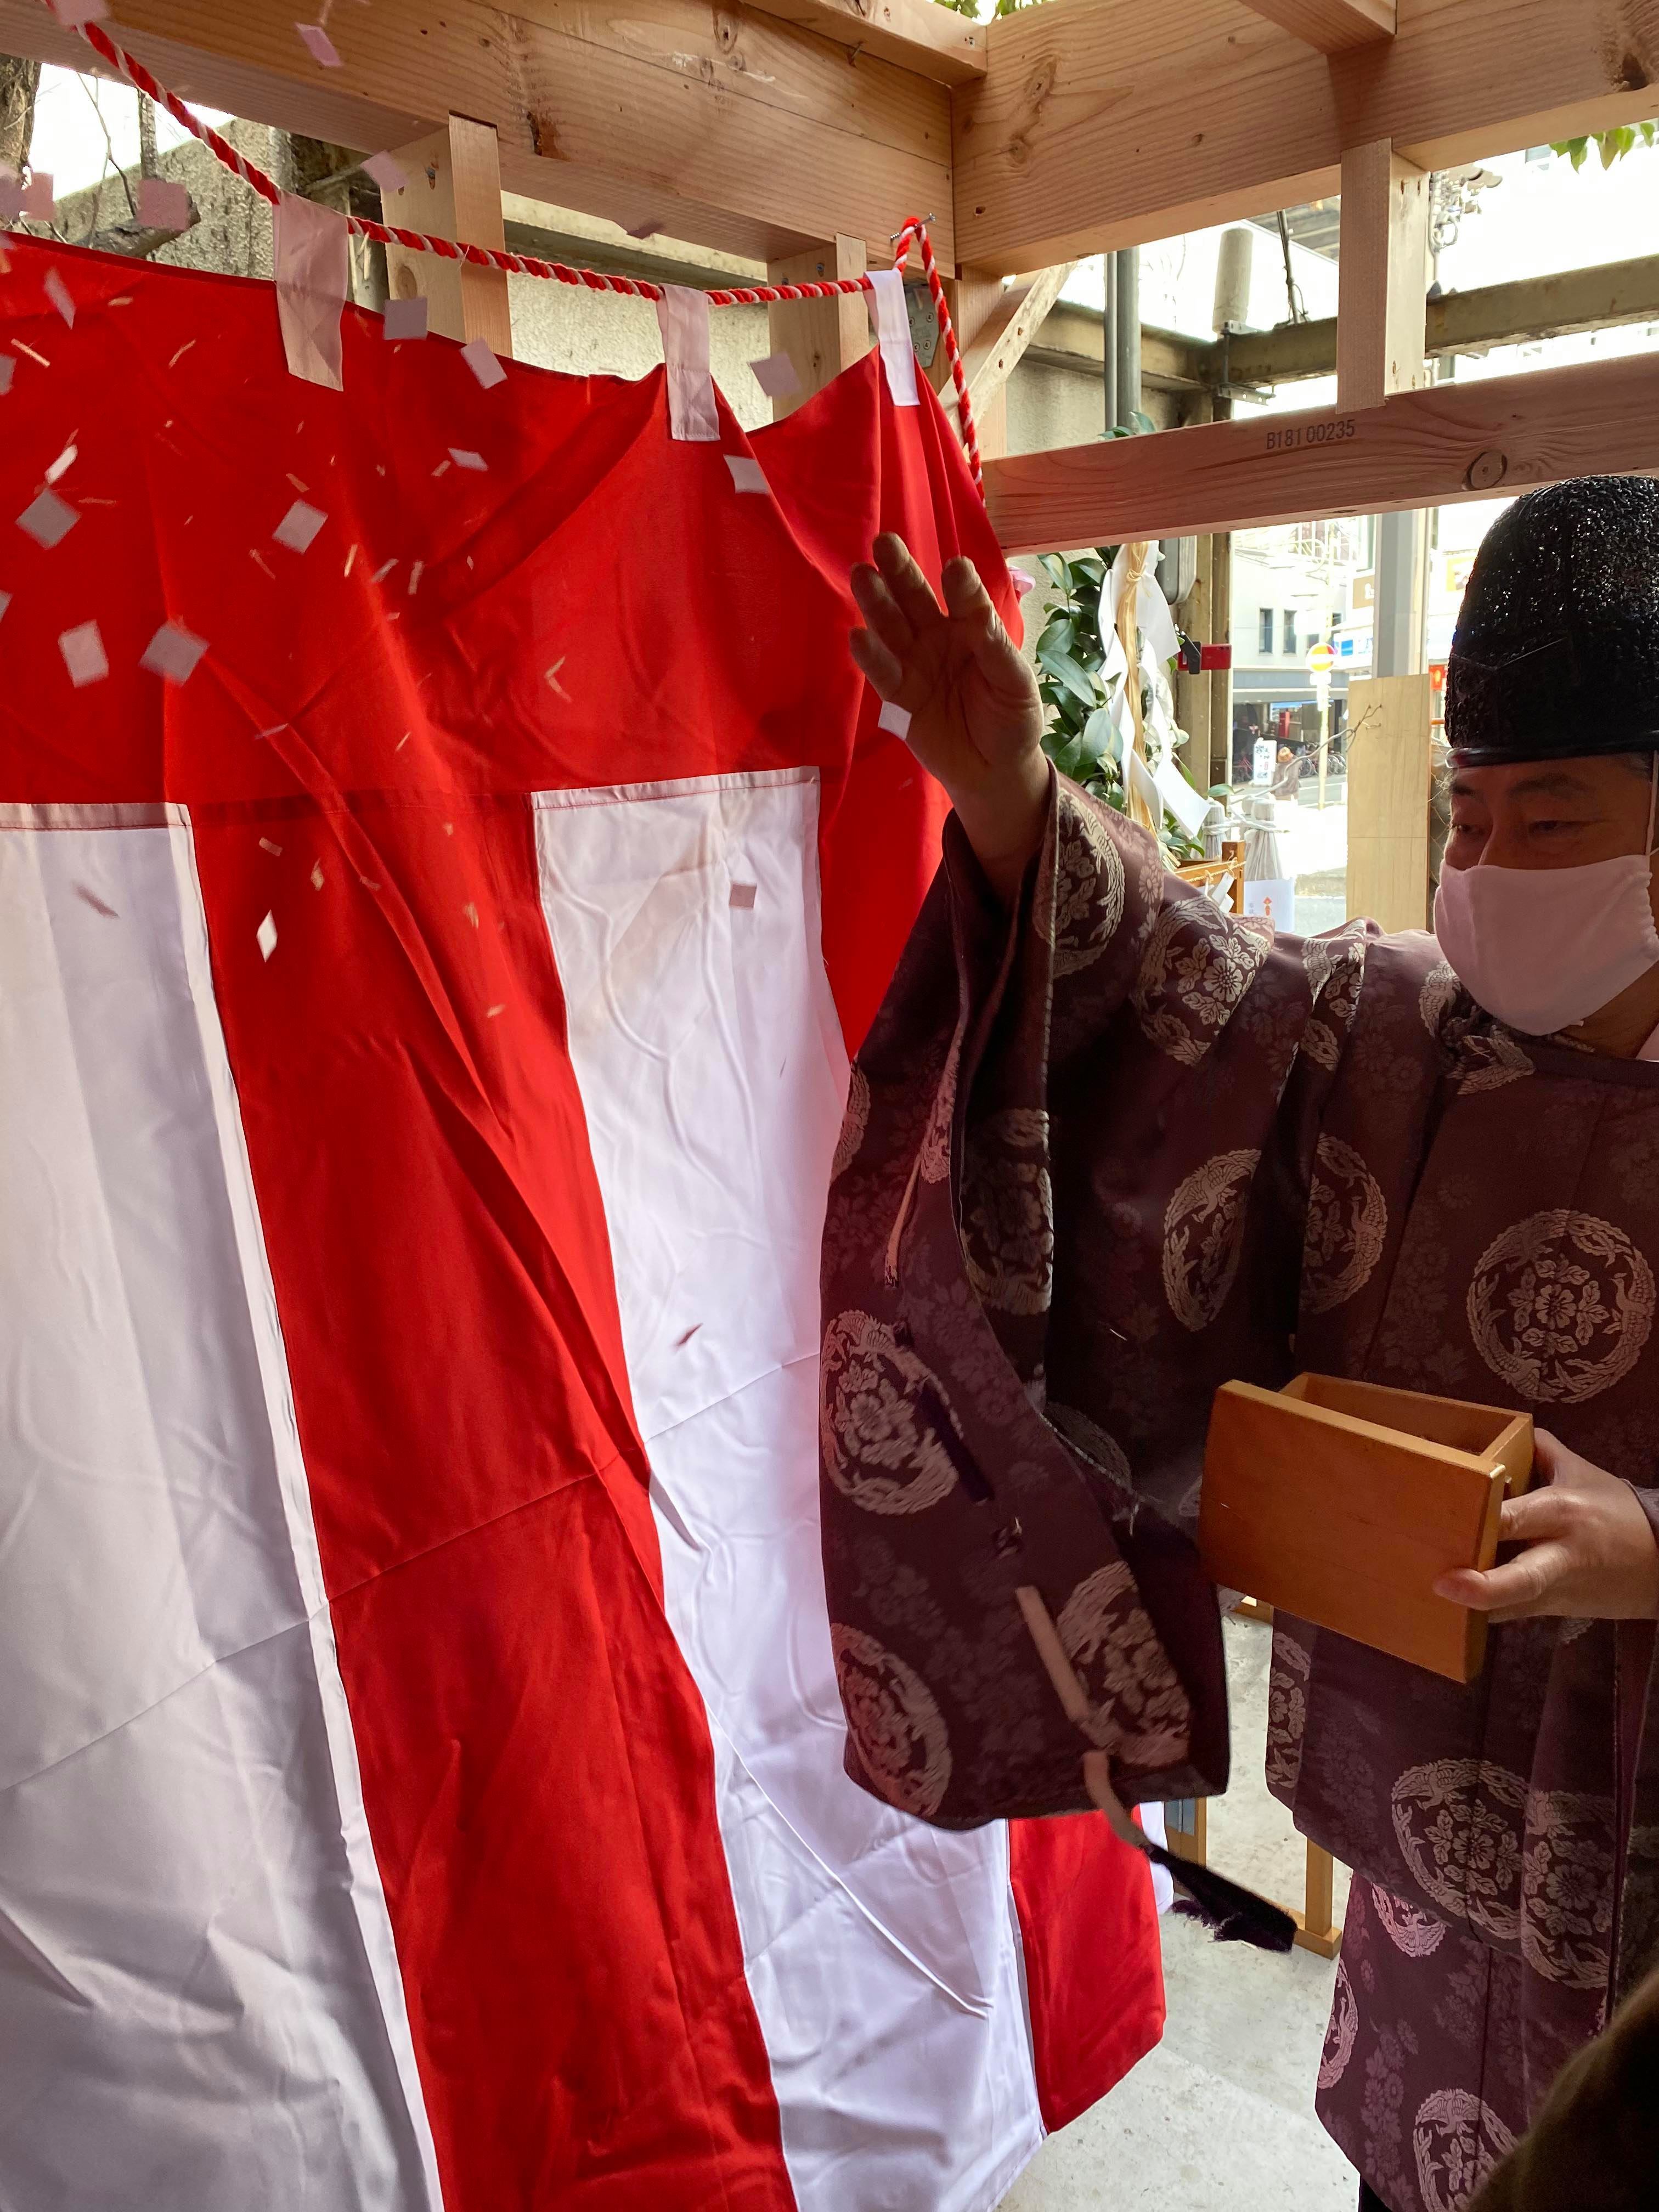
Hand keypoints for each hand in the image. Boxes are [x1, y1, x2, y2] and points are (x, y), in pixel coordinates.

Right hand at [850, 533, 1046, 904]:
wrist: (996, 772)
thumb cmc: (1012, 720)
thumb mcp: (1014, 683)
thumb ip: (993, 646)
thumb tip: (972, 603)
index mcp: (972, 629)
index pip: (965, 601)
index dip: (960, 587)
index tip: (955, 569)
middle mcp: (938, 639)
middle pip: (915, 601)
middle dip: (900, 573)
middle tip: (883, 543)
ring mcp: (916, 666)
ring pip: (893, 629)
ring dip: (876, 604)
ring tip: (862, 575)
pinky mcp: (899, 698)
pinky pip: (884, 674)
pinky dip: (871, 657)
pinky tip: (857, 636)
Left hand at [1433, 1430, 1658, 1622]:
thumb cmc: (1617, 1512)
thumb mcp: (1583, 1473)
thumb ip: (1542, 1449)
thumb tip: (1507, 1429)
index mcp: (1562, 1511)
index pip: (1518, 1517)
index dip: (1483, 1520)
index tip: (1443, 1520)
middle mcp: (1559, 1554)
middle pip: (1523, 1577)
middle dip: (1484, 1586)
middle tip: (1442, 1585)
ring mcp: (1558, 1589)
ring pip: (1514, 1606)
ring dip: (1475, 1606)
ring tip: (1430, 1600)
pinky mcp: (1556, 1611)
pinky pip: (1514, 1615)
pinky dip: (1485, 1613)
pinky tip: (1449, 1611)